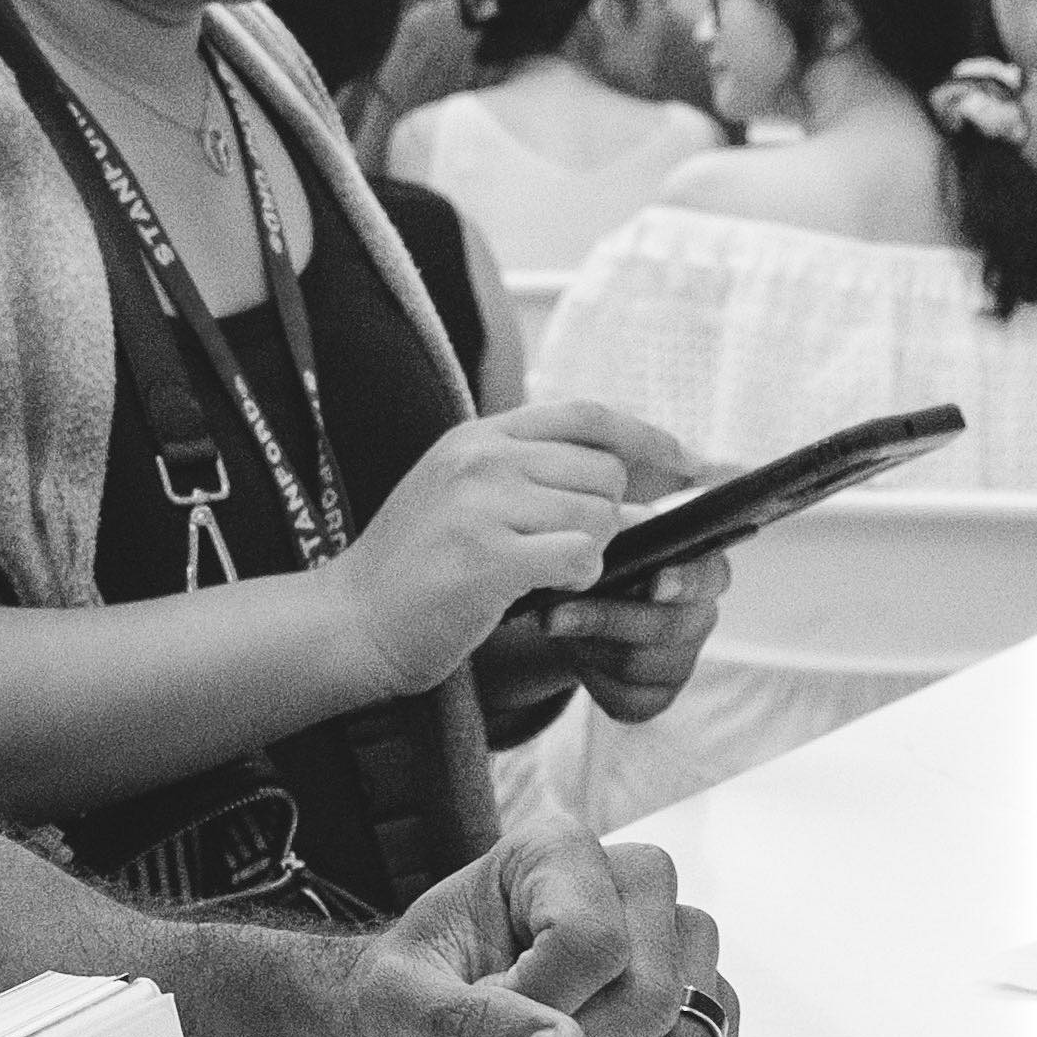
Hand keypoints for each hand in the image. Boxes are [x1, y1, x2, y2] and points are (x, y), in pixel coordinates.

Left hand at [318, 824, 733, 1036]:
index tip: (480, 1004)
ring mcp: (678, 960)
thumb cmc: (402, 1008)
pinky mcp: (696, 1028)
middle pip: (653, 1000)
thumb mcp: (400, 1009)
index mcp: (558, 853)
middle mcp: (637, 892)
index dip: (533, 1003)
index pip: (593, 942)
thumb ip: (472, 1023)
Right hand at [325, 401, 694, 693]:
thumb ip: (527, 475)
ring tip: (543, 571)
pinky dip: (578, 580)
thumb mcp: (459, 493)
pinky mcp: (488, 559)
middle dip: (608, 514)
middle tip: (570, 548)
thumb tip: (628, 486)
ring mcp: (481, 506)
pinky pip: (580, 559)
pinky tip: (543, 589)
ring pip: (600, 516)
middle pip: (604, 470)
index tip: (686, 463)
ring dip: (590, 553)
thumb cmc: (411, 567)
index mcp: (478, 437)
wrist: (349, 621)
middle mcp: (480, 459)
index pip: (585, 414)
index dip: (646, 437)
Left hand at [474, 540, 728, 731]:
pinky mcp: (657, 697)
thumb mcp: (607, 543)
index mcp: (701, 571)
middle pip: (665, 626)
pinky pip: (625, 698)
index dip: (684, 582)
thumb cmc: (601, 566)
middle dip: (604, 618)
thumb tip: (595, 533)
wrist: (574, 610)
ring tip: (553, 622)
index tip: (655, 583)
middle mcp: (700, 617)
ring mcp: (682, 662)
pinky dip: (590, 678)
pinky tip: (575, 652)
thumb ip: (613, 535)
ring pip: (637, 663)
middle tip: (553, 614)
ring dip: (587, 644)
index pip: (708, 576)